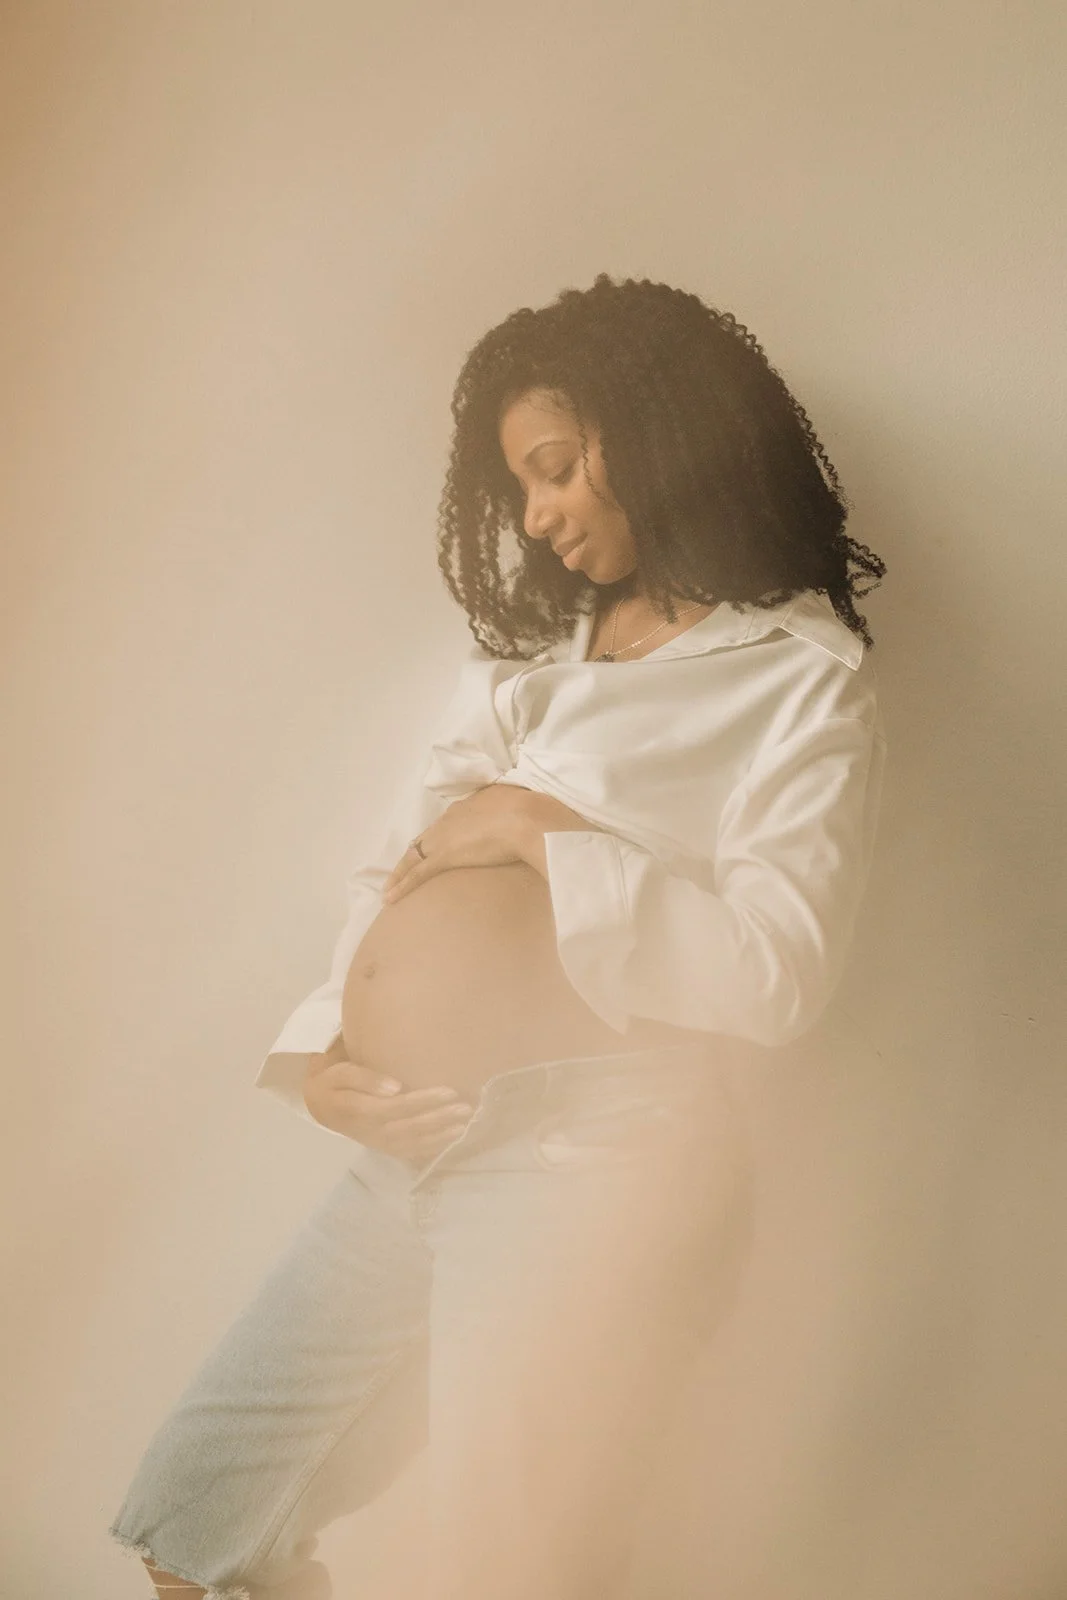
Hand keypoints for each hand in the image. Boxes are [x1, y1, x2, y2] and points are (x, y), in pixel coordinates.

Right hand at [303, 1045, 474, 1160]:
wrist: (321, 1105)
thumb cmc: (335, 1081)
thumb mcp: (341, 1072)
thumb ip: (365, 1078)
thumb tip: (395, 1087)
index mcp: (356, 1109)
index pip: (392, 1107)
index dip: (420, 1101)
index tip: (448, 1091)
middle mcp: (368, 1131)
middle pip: (406, 1127)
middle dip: (438, 1119)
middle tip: (465, 1107)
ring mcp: (377, 1142)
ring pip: (411, 1142)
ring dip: (439, 1135)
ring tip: (464, 1124)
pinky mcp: (384, 1148)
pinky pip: (409, 1152)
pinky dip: (432, 1147)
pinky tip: (451, 1138)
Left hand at [383, 782, 599, 902]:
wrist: (530, 819)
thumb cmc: (534, 813)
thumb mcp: (523, 810)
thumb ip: (519, 820)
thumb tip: (530, 829)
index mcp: (471, 806)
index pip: (446, 825)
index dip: (436, 838)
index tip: (431, 848)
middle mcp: (452, 819)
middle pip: (425, 839)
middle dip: (413, 854)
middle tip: (402, 870)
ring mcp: (446, 838)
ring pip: (414, 856)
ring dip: (400, 873)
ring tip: (390, 888)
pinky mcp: (445, 856)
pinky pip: (416, 873)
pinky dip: (402, 886)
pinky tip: (390, 898)